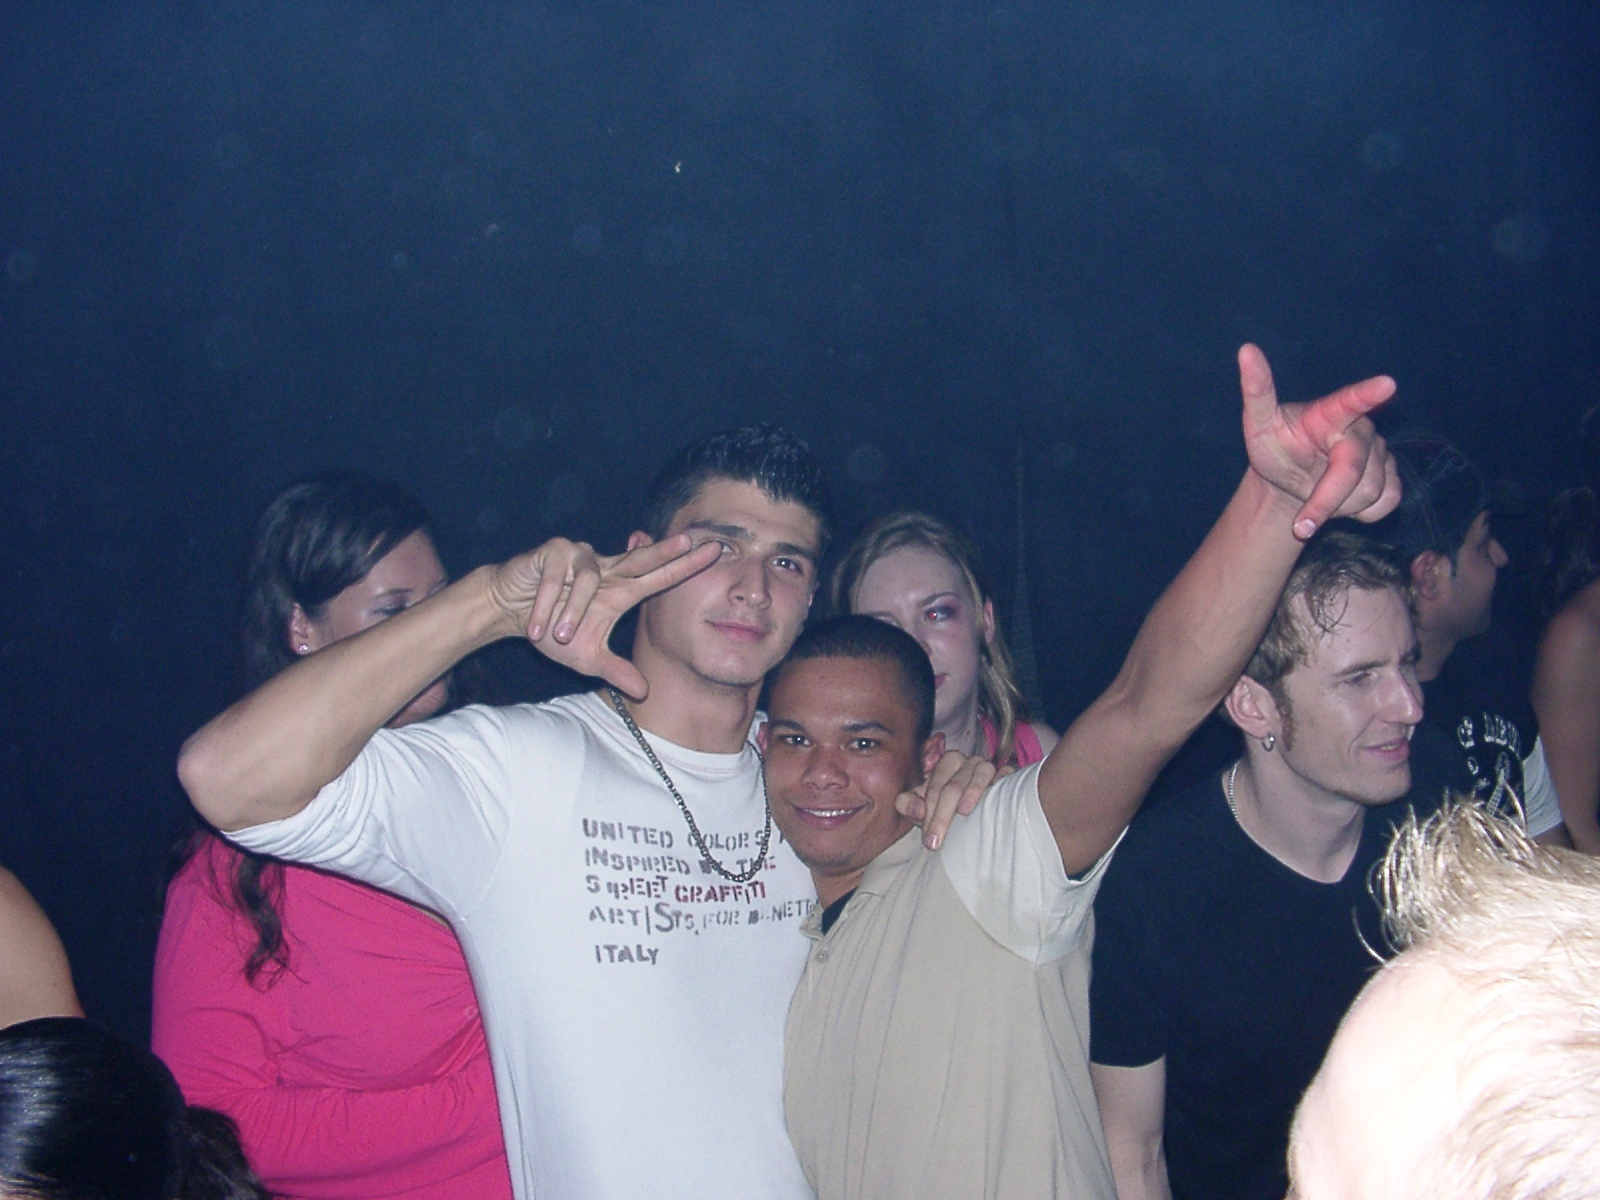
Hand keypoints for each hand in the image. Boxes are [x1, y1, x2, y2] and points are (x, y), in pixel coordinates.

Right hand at [485, 534, 721, 696]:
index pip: (658, 577)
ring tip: (560, 636)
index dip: (684, 566)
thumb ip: (617, 671)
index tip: (714, 553)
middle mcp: (605, 569)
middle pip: (640, 558)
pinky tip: (534, 626)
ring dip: (571, 613)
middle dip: (664, 550)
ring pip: (586, 582)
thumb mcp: (587, 658)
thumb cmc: (551, 630)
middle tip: (689, 540)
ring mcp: (580, 556)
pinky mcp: (553, 552)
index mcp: (619, 590)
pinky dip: (546, 606)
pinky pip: (556, 579)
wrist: (509, 611)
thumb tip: (644, 693)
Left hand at [897, 750, 1004, 849]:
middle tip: (937, 842)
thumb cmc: (943, 806)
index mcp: (946, 764)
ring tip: (964, 812)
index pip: (936, 786)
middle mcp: (967, 761)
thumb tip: (918, 811)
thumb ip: (908, 805)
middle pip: (954, 785)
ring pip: (980, 774)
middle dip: (943, 815)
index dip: (930, 813)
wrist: (969, 809)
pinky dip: (1002, 781)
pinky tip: (997, 796)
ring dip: (972, 791)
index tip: (929, 840)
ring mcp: (988, 766)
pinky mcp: (1007, 773)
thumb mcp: (922, 807)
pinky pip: (1007, 773)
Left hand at [1238, 344, 1400, 539]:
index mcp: (1330, 412)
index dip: (1368, 394)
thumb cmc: (1275, 446)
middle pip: (1353, 471)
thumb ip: (1257, 391)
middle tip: (1301, 524)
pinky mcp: (1392, 475)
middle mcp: (1361, 428)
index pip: (1350, 401)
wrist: (1289, 479)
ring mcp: (1380, 452)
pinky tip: (1343, 500)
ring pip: (1371, 491)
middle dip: (1325, 501)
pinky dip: (1362, 513)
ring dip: (1339, 506)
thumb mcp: (1259, 423)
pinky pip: (1387, 503)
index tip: (1387, 384)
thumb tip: (1246, 349)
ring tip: (1319, 493)